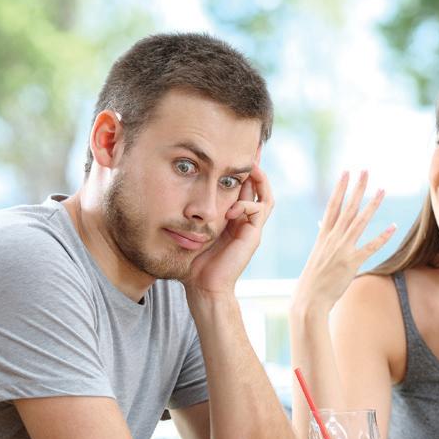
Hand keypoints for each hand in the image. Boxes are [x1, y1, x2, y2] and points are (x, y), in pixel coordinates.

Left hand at [185, 164, 273, 295]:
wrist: (203, 288)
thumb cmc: (192, 263)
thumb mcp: (190, 230)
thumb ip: (190, 214)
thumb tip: (173, 191)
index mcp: (232, 219)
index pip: (244, 189)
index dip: (241, 171)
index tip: (231, 152)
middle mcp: (245, 222)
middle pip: (259, 188)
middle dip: (255, 168)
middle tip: (250, 150)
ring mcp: (251, 229)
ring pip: (266, 196)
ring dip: (259, 180)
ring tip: (250, 165)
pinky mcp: (253, 237)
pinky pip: (259, 210)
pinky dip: (246, 204)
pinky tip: (230, 208)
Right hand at [292, 170, 395, 312]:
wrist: (309, 299)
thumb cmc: (312, 279)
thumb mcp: (316, 254)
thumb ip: (323, 237)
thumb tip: (322, 223)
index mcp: (323, 236)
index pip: (333, 206)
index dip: (340, 188)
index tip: (346, 173)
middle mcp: (333, 239)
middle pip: (347, 208)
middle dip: (357, 189)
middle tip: (365, 171)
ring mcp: (342, 250)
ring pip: (359, 222)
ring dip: (372, 205)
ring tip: (382, 190)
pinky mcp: (351, 263)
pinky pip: (370, 247)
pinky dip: (382, 237)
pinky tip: (393, 226)